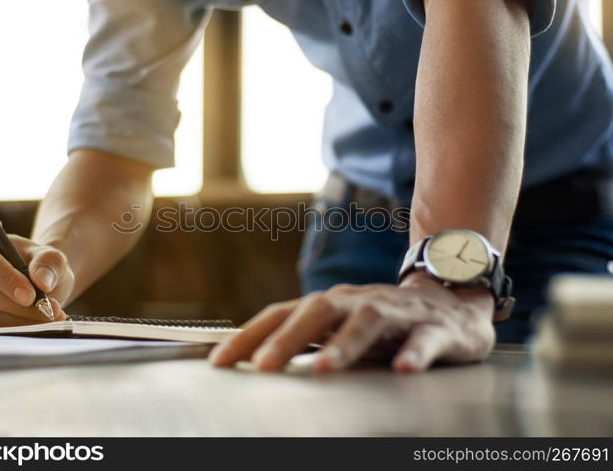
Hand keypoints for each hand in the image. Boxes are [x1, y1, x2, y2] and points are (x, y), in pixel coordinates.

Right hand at [0, 229, 72, 326]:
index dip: (6, 279)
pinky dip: (15, 330)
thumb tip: (41, 280)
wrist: (39, 282)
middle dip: (18, 306)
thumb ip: (49, 262)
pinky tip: (36, 326)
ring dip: (21, 321)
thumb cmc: (40, 265)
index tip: (30, 295)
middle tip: (48, 311)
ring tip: (49, 318)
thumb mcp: (52, 257)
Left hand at [209, 271, 495, 372]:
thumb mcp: (340, 327)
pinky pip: (423, 339)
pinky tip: (402, 369)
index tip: (220, 362)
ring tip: (322, 368)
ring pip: (367, 322)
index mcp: (330, 304)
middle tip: (263, 366)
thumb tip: (255, 359)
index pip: (281, 314)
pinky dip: (412, 353)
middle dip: (288, 338)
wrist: (451, 302)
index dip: (249, 335)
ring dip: (344, 345)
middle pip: (318, 312)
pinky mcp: (433, 327)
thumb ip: (306, 338)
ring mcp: (395, 312)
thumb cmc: (384, 320)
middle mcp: (357, 302)